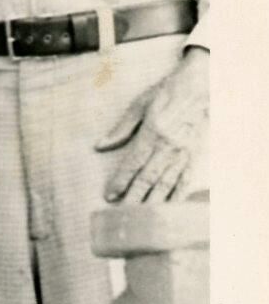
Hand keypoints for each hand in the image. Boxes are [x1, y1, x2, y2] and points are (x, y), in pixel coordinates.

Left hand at [96, 47, 208, 203]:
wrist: (203, 85)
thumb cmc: (168, 92)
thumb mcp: (140, 105)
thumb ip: (121, 128)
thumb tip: (100, 145)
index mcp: (152, 133)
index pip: (133, 164)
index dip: (120, 182)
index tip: (109, 195)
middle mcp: (169, 146)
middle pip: (148, 178)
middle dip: (133, 198)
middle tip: (122, 214)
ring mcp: (185, 152)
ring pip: (167, 183)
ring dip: (153, 201)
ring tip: (141, 217)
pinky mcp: (197, 155)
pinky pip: (187, 180)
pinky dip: (177, 196)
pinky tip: (168, 208)